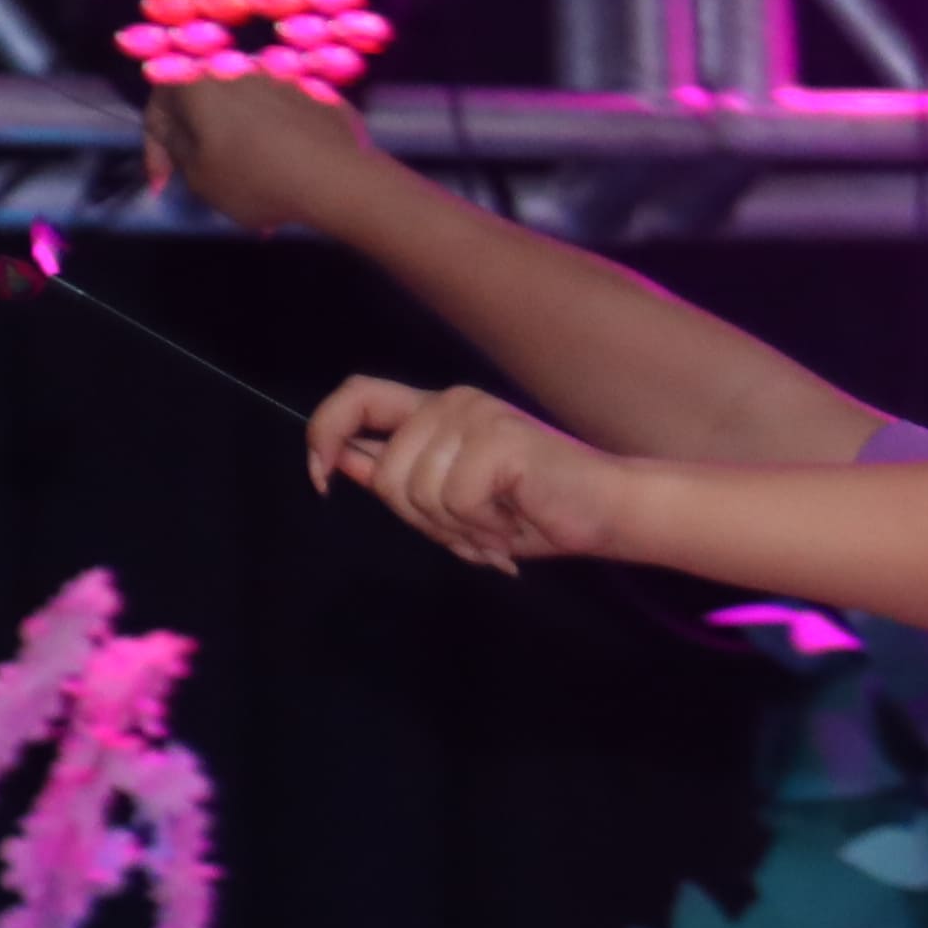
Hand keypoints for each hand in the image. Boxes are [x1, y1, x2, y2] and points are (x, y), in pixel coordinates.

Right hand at [145, 71, 373, 231]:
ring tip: (252, 192)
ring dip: (240, 149)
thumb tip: (177, 134)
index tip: (165, 183)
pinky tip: (285, 179)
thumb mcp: (199, 178)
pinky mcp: (315, 97)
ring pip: (246, 115)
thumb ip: (177, 150)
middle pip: (206, 106)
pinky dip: (275, 145)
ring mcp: (281, 81)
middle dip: (200, 146)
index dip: (155, 146)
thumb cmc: (254, 179)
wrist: (337, 176)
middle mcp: (239, 71)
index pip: (160, 102)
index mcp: (201, 84)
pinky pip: (282, 121)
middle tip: (206, 183)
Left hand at [306, 375, 624, 568]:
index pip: (357, 397)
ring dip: (457, 530)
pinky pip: (455, 501)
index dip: (324, 433)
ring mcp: (474, 416)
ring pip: (417, 493)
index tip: (320, 479)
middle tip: (472, 530)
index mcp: (436, 410)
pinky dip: (482, 529)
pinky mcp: (497, 439)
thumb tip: (339, 462)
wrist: (607, 512)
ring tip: (497, 525)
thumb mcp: (451, 502)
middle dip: (422, 521)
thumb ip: (399, 478)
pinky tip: (512, 523)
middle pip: (387, 473)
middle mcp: (451, 402)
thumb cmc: (535, 511)